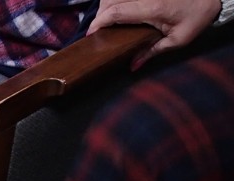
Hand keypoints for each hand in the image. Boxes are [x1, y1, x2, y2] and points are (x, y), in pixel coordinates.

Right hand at [88, 0, 220, 68]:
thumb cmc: (197, 16)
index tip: (91, 35)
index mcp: (152, 8)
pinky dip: (115, 1)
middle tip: (98, 31)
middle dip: (100, 15)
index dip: (99, 22)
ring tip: (106, 21)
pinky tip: (116, 10)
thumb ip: (153, 52)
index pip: (116, 12)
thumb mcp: (178, 39)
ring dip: (106, 6)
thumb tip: (133, 65)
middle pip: (110, 1)